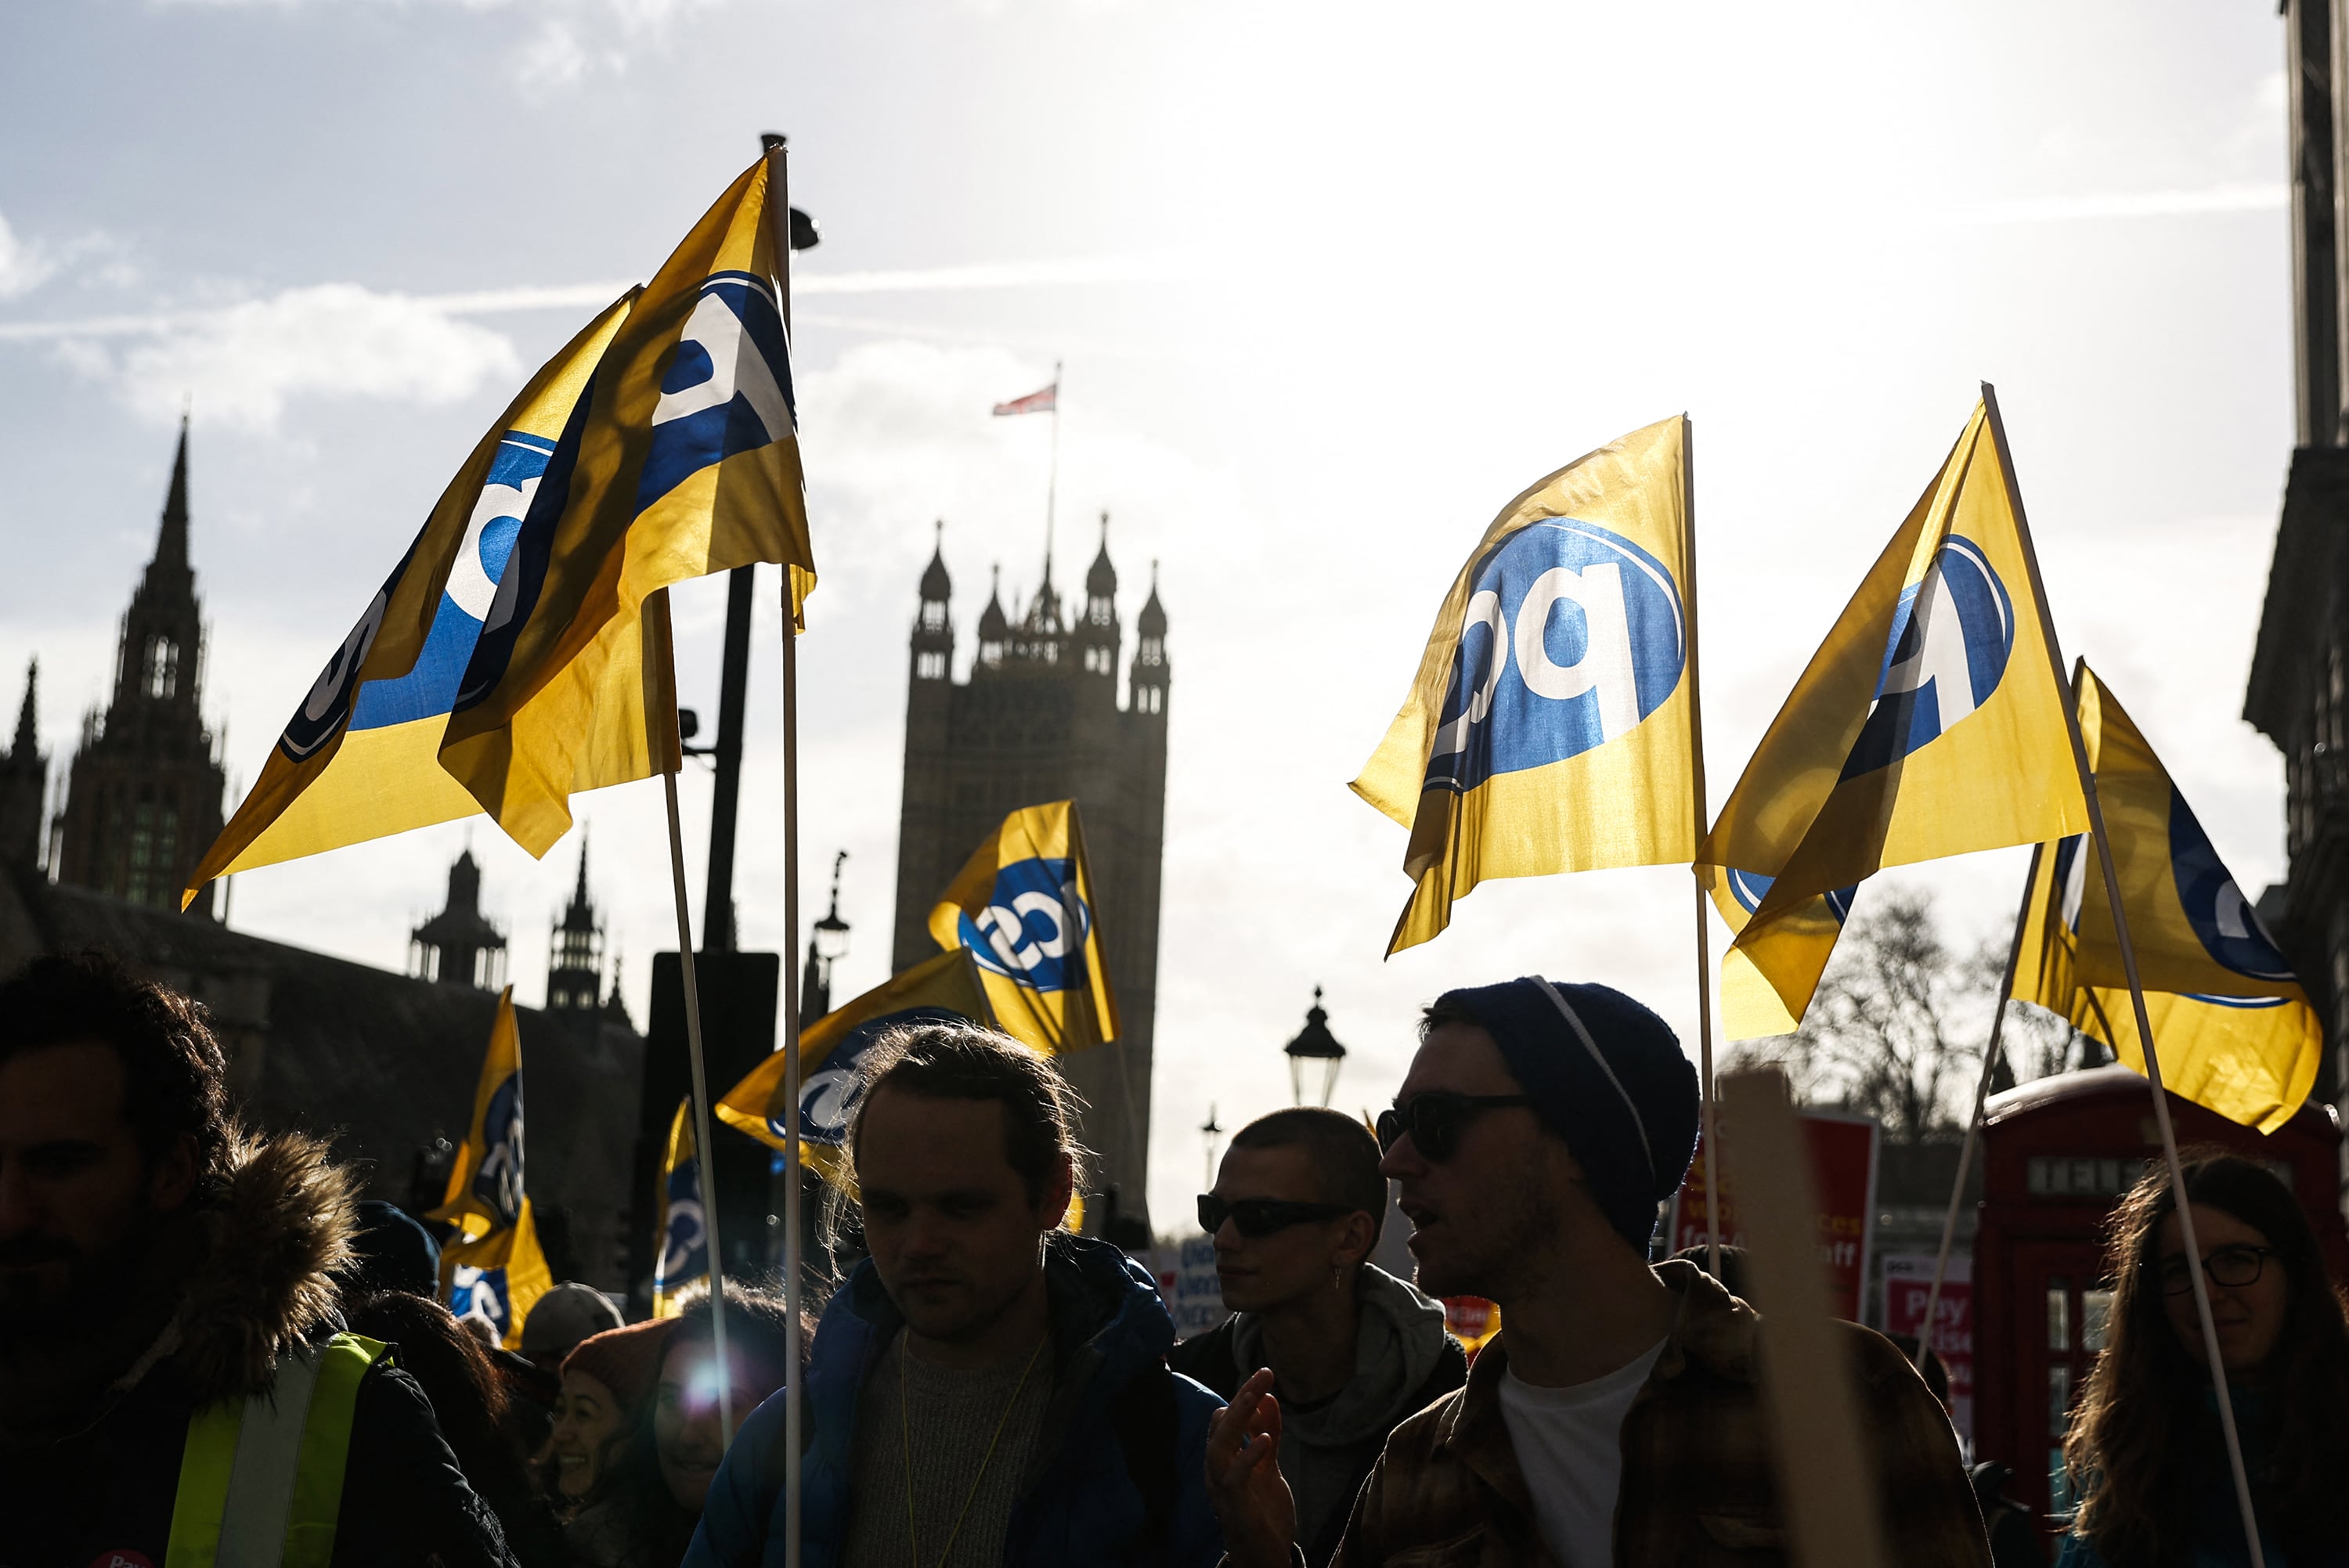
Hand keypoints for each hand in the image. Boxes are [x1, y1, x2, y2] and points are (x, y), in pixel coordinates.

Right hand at [1204, 1368, 1295, 1567]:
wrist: (1265, 1558)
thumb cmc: (1263, 1513)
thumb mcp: (1269, 1467)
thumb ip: (1267, 1434)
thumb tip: (1269, 1398)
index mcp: (1224, 1459)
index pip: (1225, 1419)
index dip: (1244, 1396)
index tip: (1265, 1376)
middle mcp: (1217, 1471)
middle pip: (1221, 1427)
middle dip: (1242, 1398)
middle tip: (1264, 1374)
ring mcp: (1222, 1488)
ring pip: (1218, 1447)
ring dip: (1237, 1419)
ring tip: (1256, 1396)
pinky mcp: (1234, 1506)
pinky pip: (1234, 1477)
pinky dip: (1248, 1456)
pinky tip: (1266, 1440)